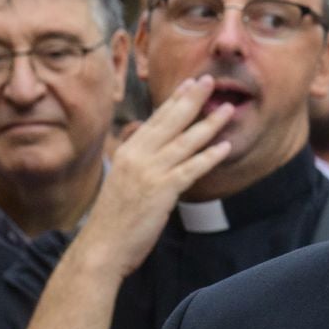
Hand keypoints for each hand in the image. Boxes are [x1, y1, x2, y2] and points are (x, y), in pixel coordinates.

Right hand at [74, 77, 234, 278]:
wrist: (102, 247)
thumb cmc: (113, 219)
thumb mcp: (121, 181)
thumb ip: (137, 162)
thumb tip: (150, 149)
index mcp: (127, 152)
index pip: (155, 120)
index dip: (174, 100)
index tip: (189, 84)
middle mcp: (137, 156)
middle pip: (170, 122)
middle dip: (193, 100)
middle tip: (209, 81)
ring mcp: (149, 172)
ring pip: (185, 141)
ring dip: (209, 123)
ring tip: (227, 108)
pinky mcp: (161, 191)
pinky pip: (191, 169)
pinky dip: (209, 156)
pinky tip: (225, 146)